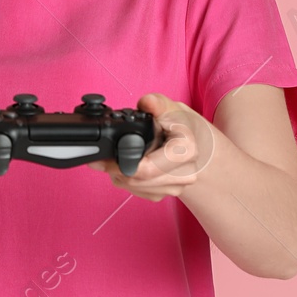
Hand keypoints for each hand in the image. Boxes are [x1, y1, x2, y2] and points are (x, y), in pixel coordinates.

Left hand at [86, 92, 215, 200]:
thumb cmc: (178, 122)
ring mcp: (176, 187)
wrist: (191, 140)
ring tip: (120, 157)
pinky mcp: (166, 194)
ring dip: (120, 175)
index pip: (146, 169)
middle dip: (117, 169)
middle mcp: (185, 174)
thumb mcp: (167, 107)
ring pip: (135, 187)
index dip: (120, 164)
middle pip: (137, 180)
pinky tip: (129, 166)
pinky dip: (127, 180)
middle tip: (107, 155)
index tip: (105, 157)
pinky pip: (138, 192)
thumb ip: (155, 103)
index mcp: (186, 152)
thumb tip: (147, 102)